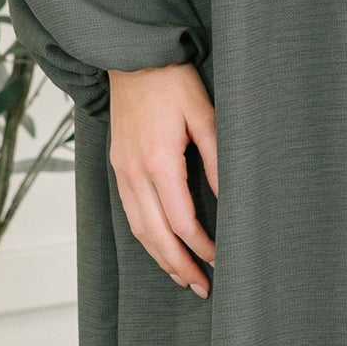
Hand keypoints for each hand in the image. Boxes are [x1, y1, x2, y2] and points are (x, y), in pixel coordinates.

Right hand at [107, 60, 218, 295]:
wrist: (132, 58)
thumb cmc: (172, 82)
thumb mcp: (205, 115)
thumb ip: (217, 160)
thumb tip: (229, 199)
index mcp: (158, 162)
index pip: (181, 221)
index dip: (202, 246)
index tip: (221, 260)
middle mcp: (134, 173)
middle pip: (155, 235)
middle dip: (179, 265)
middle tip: (202, 287)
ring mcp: (121, 171)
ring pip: (138, 229)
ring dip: (160, 257)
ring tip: (182, 277)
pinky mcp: (117, 166)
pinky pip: (129, 213)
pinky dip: (146, 237)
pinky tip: (160, 246)